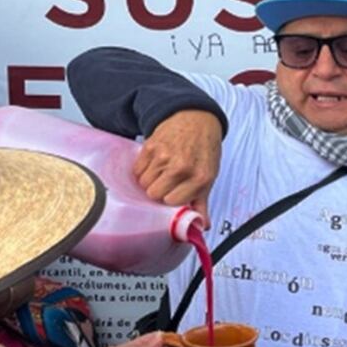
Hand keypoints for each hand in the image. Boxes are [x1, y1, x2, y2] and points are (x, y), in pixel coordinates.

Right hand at [135, 109, 222, 227]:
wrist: (196, 119)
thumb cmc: (203, 149)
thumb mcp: (209, 175)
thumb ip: (202, 203)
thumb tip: (200, 227)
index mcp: (200, 178)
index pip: (173, 202)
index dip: (171, 200)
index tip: (174, 194)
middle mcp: (182, 167)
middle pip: (155, 194)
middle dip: (159, 192)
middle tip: (166, 183)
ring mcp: (165, 156)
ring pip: (144, 184)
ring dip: (150, 181)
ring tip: (161, 172)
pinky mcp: (150, 147)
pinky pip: (137, 170)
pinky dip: (143, 170)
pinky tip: (154, 164)